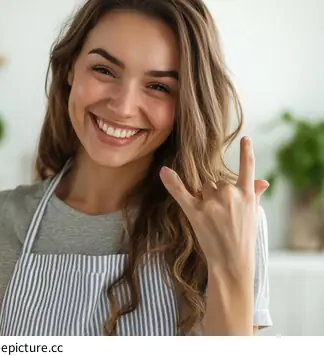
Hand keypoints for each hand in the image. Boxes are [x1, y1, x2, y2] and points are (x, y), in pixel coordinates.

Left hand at [160, 137, 267, 275]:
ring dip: (204, 197)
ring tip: (211, 218)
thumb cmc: (243, 238)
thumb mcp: (253, 215)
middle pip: (217, 181)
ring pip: (203, 187)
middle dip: (216, 193)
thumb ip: (254, 195)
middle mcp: (229, 195)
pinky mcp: (195, 212)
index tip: (245, 139)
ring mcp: (212, 203)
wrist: (232, 262)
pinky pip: (181, 192)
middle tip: (221, 215)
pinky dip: (171, 182)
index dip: (246, 153)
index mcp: (246, 195)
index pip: (248, 169)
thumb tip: (263, 182)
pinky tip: (164, 171)